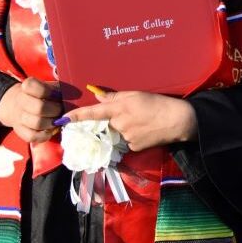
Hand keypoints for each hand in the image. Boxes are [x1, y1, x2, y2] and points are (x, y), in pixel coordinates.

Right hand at [0, 77, 62, 142]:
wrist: (21, 104)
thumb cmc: (44, 94)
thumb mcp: (51, 87)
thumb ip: (61, 90)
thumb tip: (75, 100)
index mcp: (28, 86)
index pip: (31, 86)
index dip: (46, 91)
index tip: (56, 94)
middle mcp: (20, 101)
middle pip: (39, 108)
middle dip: (55, 111)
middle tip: (61, 110)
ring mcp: (18, 117)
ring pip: (37, 123)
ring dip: (51, 124)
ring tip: (57, 121)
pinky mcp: (20, 131)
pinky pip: (32, 136)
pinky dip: (44, 135)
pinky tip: (50, 131)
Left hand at [56, 90, 197, 151]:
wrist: (179, 121)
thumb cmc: (159, 103)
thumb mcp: (137, 95)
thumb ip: (115, 96)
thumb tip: (98, 96)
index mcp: (119, 109)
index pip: (93, 113)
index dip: (76, 116)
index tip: (62, 120)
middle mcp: (119, 125)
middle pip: (106, 124)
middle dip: (113, 120)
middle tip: (132, 114)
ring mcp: (126, 138)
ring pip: (117, 133)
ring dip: (124, 128)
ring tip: (143, 121)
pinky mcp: (134, 148)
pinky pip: (126, 142)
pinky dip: (133, 136)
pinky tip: (146, 130)